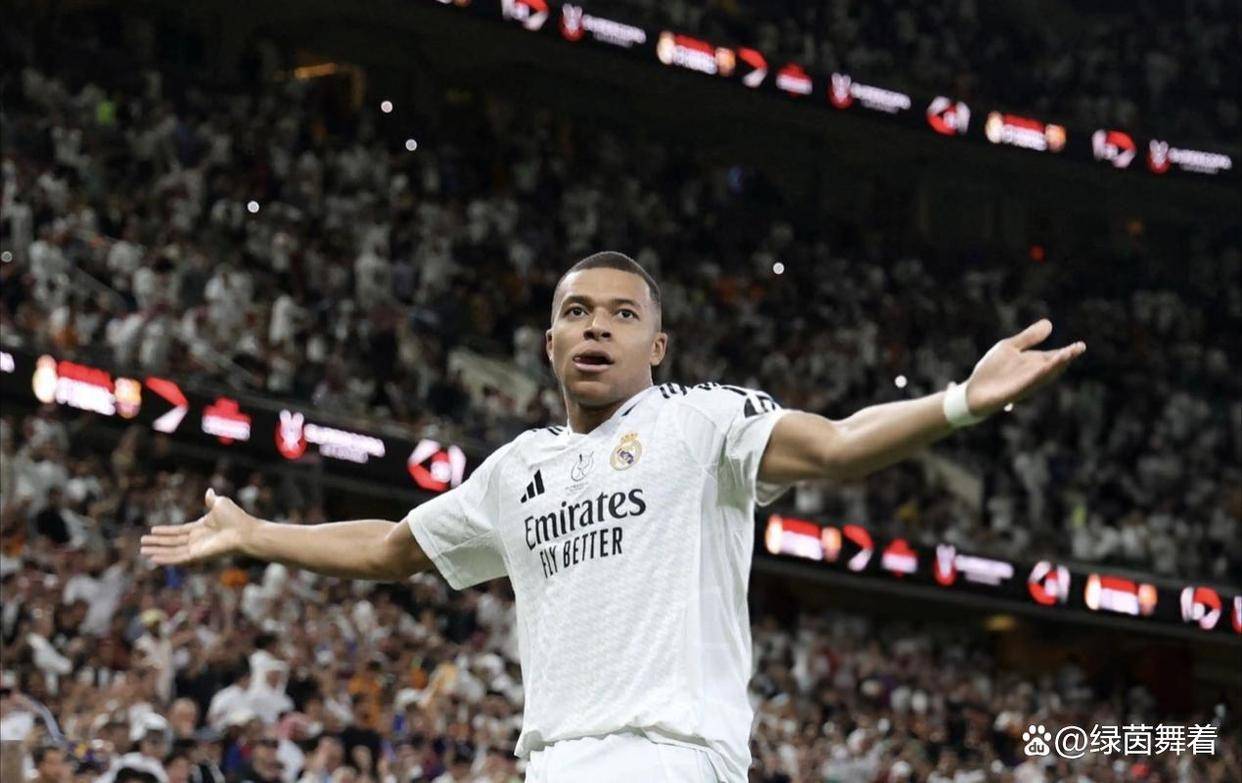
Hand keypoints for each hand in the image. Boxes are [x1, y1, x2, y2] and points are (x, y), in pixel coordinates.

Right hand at [140, 489, 256, 565]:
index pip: (178, 531)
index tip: (152, 530)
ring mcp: (196, 549)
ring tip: (142, 551)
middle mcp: (197, 540)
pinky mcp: (197, 556)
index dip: (165, 531)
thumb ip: (211, 499)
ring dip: (157, 551)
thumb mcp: (220, 503)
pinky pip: (178, 558)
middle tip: (142, 544)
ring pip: (172, 551)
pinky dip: (165, 558)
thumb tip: (209, 491)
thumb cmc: (236, 517)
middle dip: (157, 543)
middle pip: (172, 542)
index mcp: (201, 528)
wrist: (244, 531)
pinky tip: (153, 558)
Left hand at [965, 319, 1085, 417]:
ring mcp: (1025, 383)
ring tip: (1068, 354)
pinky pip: (1029, 383)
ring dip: (1055, 365)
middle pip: (1053, 365)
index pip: (1054, 356)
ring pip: (1044, 374)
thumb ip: (1028, 337)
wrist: (973, 391)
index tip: (1081, 345)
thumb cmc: (991, 370)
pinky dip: (1038, 375)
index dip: (1067, 351)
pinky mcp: (1014, 392)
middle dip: (1065, 357)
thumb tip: (1050, 323)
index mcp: (1033, 363)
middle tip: (1079, 348)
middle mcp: (1033, 374)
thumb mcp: (1009, 347)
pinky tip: (1045, 368)